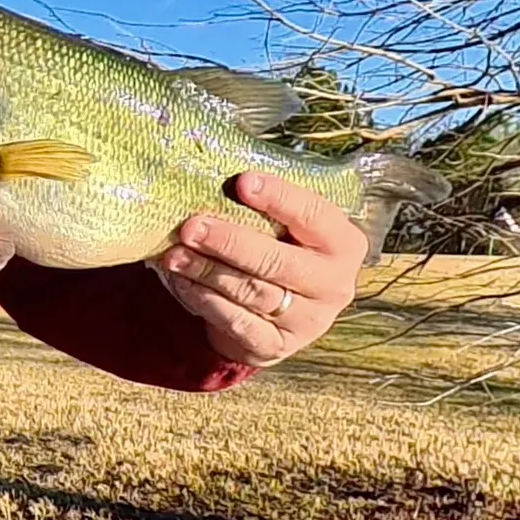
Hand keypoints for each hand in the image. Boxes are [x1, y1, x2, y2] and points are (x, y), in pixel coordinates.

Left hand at [156, 172, 368, 366]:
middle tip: (190, 225)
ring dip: (208, 271)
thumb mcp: (288, 230)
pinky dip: (205, 300)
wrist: (278, 319)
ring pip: (252, 291)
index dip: (279, 198)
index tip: (242, 182)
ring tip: (175, 253)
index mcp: (343, 245)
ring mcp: (308, 321)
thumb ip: (269, 209)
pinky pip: (236, 322)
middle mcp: (334, 285)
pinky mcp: (276, 346)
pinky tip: (182, 282)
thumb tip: (217, 172)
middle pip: (277, 260)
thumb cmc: (281, 254)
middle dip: (230, 241)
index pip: (313, 215)